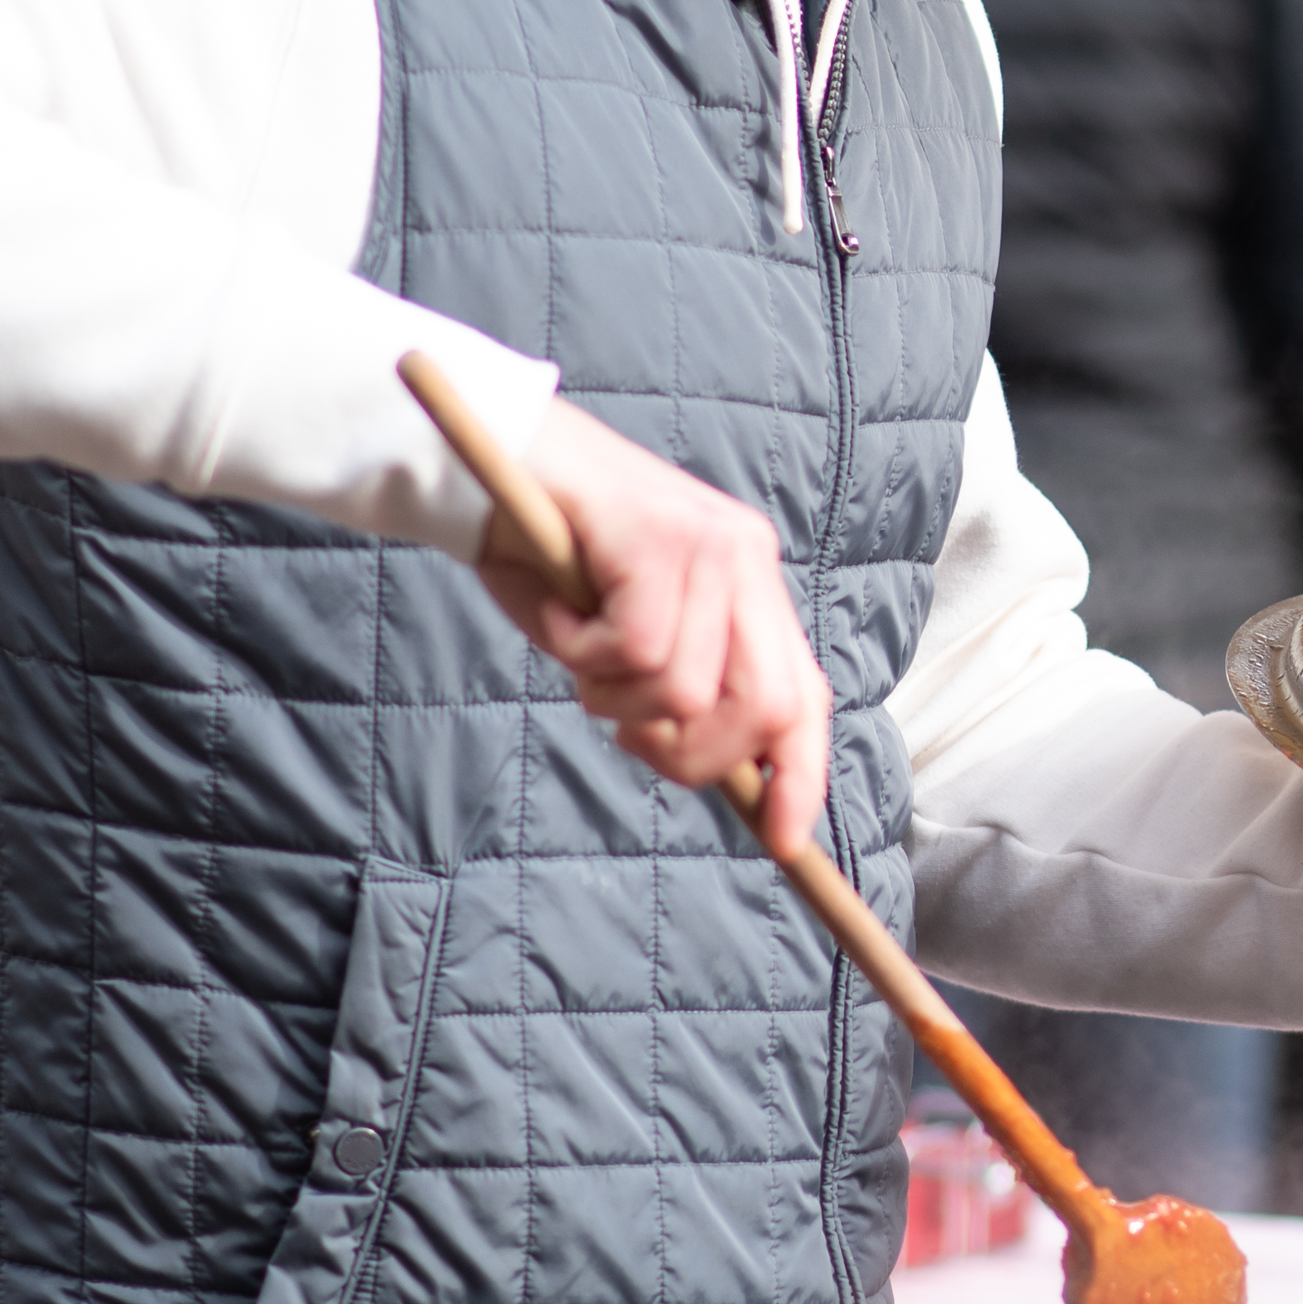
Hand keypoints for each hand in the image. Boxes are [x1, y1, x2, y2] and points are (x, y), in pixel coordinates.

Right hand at [475, 398, 833, 857]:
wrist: (496, 463)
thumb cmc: (554, 559)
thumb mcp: (629, 636)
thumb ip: (685, 691)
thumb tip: (731, 780)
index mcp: (752, 584)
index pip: (805, 696)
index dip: (801, 775)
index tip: (784, 840)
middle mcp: (747, 558)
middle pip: (765, 708)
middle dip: (693, 755)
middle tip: (625, 731)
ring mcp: (708, 543)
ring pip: (687, 690)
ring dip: (614, 698)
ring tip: (580, 650)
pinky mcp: (657, 537)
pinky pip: (634, 650)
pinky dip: (581, 653)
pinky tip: (562, 614)